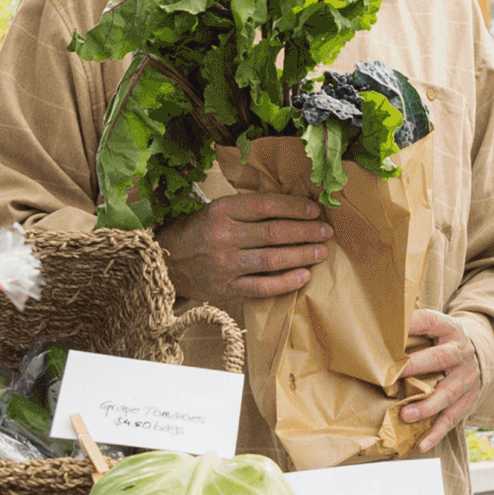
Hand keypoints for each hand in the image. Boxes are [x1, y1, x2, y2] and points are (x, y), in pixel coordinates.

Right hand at [157, 189, 333, 305]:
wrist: (167, 262)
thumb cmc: (199, 231)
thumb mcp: (217, 209)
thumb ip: (249, 208)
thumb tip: (293, 207)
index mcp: (222, 211)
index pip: (267, 205)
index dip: (296, 207)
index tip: (315, 210)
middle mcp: (224, 237)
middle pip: (275, 233)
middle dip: (306, 232)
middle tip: (326, 231)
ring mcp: (225, 265)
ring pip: (273, 260)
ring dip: (302, 255)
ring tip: (322, 251)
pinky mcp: (227, 288)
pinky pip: (263, 287)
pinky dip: (286, 282)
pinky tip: (304, 275)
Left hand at [400, 308, 488, 435]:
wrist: (477, 353)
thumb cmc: (441, 340)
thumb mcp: (433, 326)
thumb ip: (410, 327)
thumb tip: (370, 327)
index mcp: (448, 328)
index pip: (428, 322)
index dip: (410, 326)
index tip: (389, 332)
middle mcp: (460, 352)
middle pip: (439, 359)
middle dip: (414, 367)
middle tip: (391, 376)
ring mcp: (466, 378)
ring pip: (446, 394)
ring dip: (425, 406)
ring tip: (405, 415)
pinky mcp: (467, 400)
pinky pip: (451, 419)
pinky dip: (435, 433)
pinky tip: (421, 444)